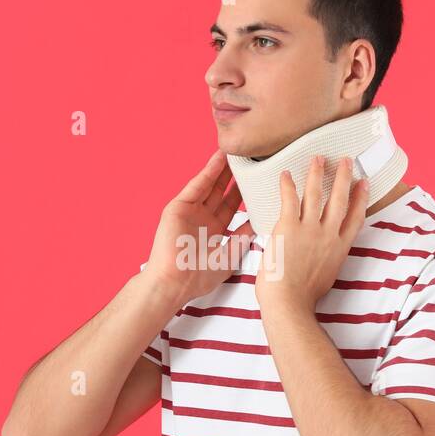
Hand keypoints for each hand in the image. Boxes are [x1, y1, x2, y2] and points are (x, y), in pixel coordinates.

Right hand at [142, 149, 253, 307]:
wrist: (174, 283)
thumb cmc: (198, 277)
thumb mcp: (230, 255)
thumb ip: (243, 237)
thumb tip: (259, 222)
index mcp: (214, 232)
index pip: (233, 207)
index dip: (245, 194)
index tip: (259, 181)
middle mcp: (202, 219)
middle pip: (222, 192)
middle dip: (235, 177)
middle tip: (250, 160)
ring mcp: (189, 212)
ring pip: (209, 185)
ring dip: (222, 169)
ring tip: (236, 152)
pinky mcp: (178, 207)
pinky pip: (196, 186)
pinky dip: (208, 171)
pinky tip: (219, 159)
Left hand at [255, 154, 368, 311]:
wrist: (289, 303)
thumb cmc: (302, 298)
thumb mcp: (326, 277)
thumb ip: (326, 261)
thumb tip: (318, 257)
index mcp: (340, 248)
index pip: (355, 217)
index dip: (361, 197)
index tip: (364, 183)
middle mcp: (328, 235)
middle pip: (340, 199)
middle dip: (344, 177)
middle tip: (346, 160)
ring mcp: (310, 229)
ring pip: (317, 193)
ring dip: (318, 173)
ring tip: (318, 158)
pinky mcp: (289, 227)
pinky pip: (290, 199)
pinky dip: (288, 185)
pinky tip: (286, 174)